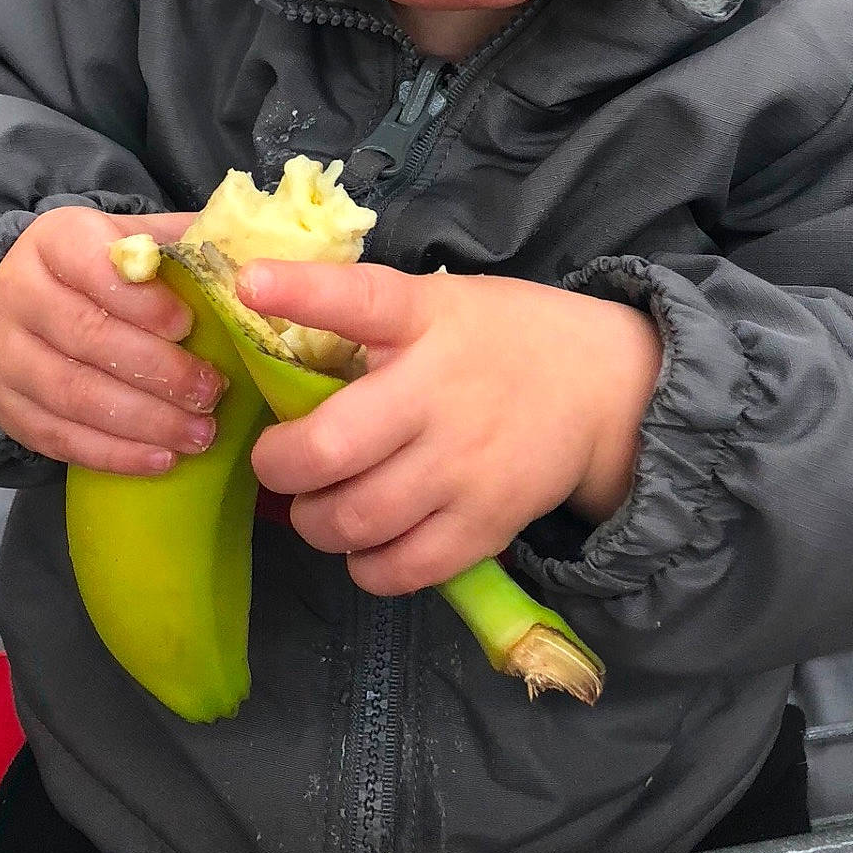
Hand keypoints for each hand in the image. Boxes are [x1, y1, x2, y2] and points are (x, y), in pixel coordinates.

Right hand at [0, 205, 224, 473]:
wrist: (35, 297)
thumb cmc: (108, 268)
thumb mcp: (140, 239)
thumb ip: (187, 246)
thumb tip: (255, 265)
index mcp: (55, 240)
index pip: (93, 267)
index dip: (142, 300)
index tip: (187, 325)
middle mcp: (19, 293)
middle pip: (87, 337)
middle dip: (157, 371)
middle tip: (212, 393)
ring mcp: (5, 354)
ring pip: (73, 394)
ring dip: (144, 421)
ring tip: (199, 434)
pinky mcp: (7, 407)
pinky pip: (58, 439)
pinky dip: (114, 454)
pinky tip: (161, 460)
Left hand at [240, 262, 661, 595]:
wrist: (601, 388)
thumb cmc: (499, 339)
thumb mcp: (440, 305)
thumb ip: (369, 324)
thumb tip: (269, 339)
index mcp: (426, 320)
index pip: (360, 300)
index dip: (303, 292)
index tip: (252, 284)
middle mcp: (440, 393)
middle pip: (332, 446)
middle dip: (280, 464)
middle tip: (278, 460)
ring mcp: (464, 467)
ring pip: (355, 519)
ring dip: (314, 520)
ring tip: (318, 504)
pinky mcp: (486, 526)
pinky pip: (401, 568)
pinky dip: (365, 565)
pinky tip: (365, 542)